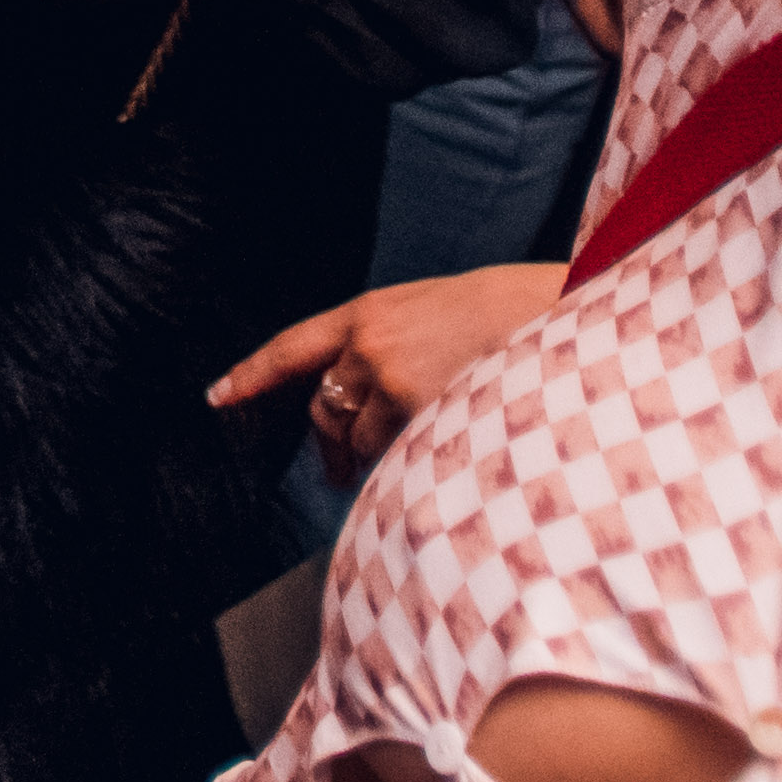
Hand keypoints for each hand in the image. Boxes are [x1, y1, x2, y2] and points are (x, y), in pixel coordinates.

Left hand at [214, 263, 570, 469]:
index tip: (217, 397)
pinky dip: (408, 466)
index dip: (252, 373)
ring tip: (407, 462)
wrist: (564, 313)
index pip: (293, 345)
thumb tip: (371, 395)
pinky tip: (438, 462)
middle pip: (324, 407)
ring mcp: (394, 380)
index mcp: (372, 310)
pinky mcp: (422, 413)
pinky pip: (399, 456)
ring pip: (361, 438)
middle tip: (339, 471)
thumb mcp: (439, 311)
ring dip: (374, 458)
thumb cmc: (514, 313)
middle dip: (332, 442)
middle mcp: (371, 343)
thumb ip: (397, 343)